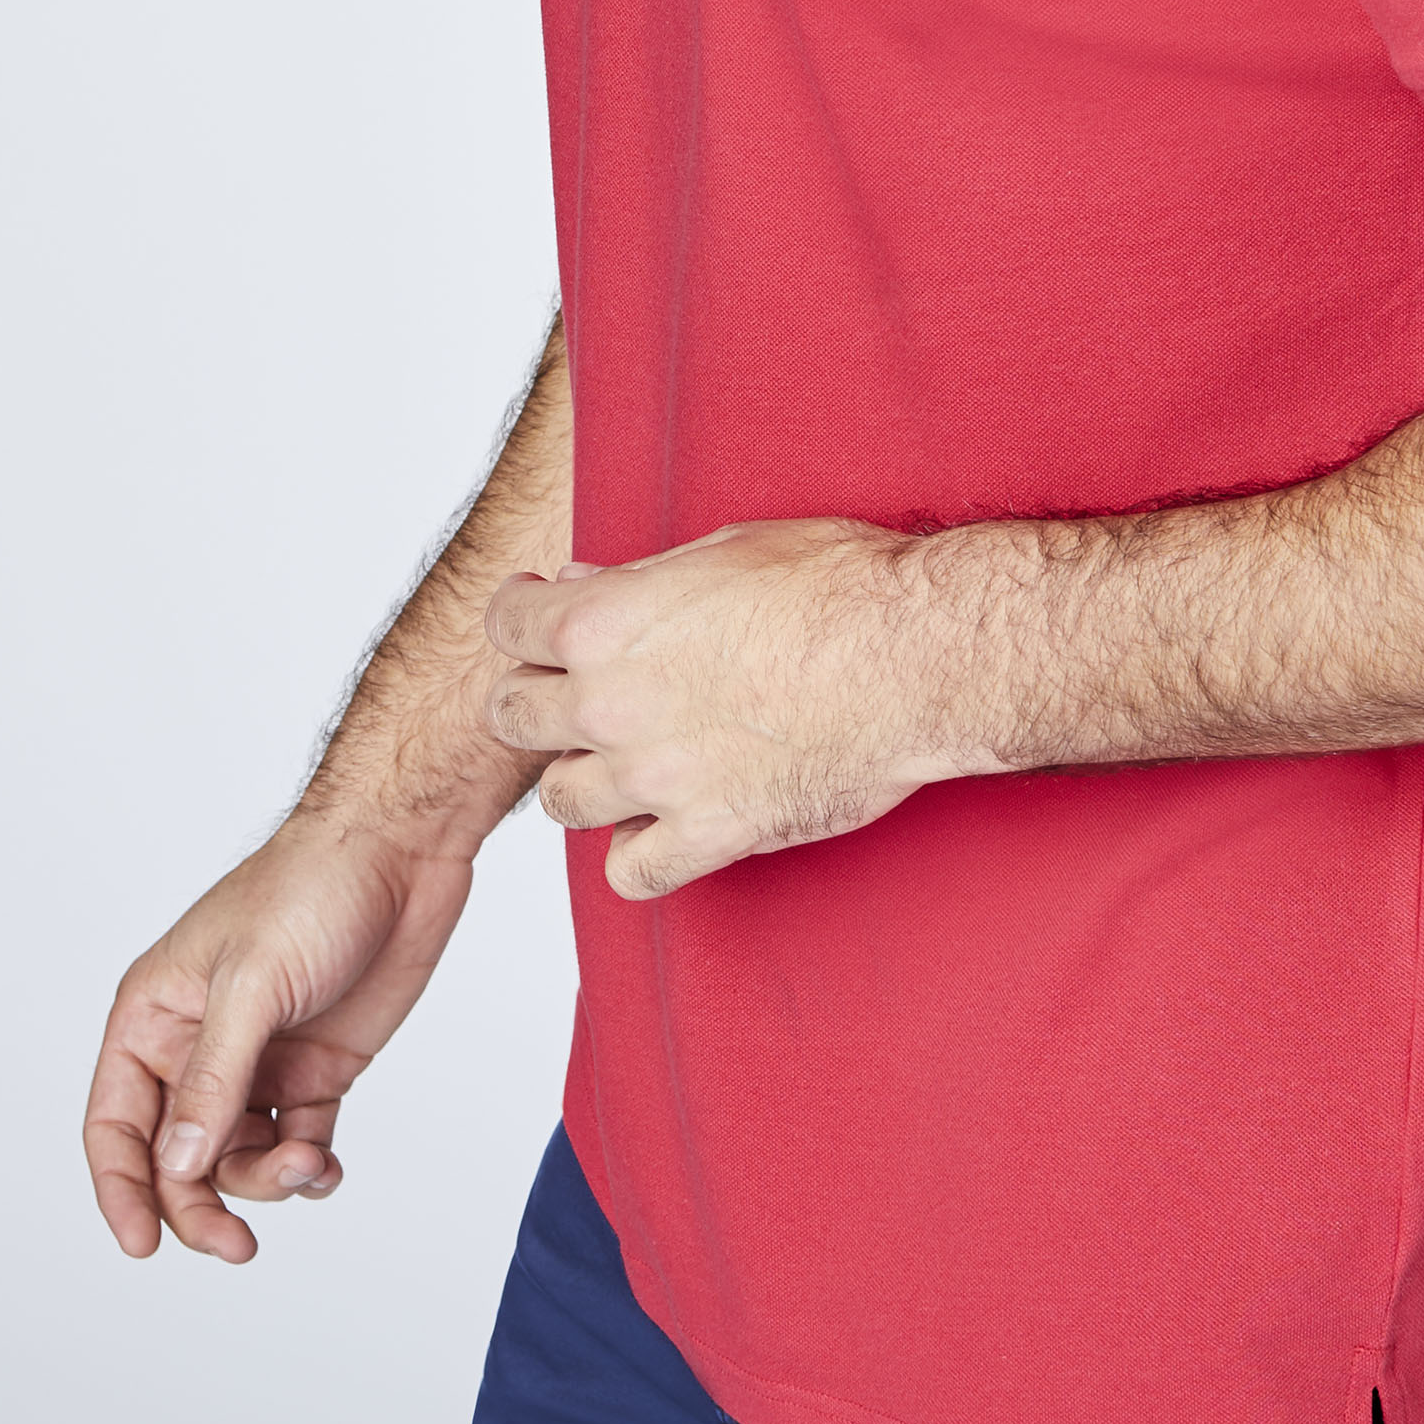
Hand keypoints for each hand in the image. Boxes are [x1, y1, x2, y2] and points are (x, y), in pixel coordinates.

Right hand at [84, 822, 475, 1263]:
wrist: (405, 849)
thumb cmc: (313, 888)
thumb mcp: (254, 983)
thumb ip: (214, 1077)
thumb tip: (178, 1167)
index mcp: (155, 1017)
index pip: (115, 1124)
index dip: (120, 1190)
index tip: (142, 1245)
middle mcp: (198, 1047)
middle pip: (177, 1160)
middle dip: (200, 1206)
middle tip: (236, 1246)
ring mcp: (260, 1061)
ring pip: (238, 1160)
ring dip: (267, 1182)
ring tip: (309, 1167)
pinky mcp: (317, 1069)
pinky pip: (297, 1145)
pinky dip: (308, 1170)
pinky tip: (328, 1168)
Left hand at [484, 521, 961, 898]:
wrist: (916, 655)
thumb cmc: (840, 586)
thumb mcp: (726, 549)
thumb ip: (639, 580)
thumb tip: (582, 584)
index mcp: (608, 621)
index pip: (506, 626)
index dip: (518, 618)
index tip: (535, 619)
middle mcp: (613, 702)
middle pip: (515, 716)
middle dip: (536, 699)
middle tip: (572, 694)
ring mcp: (656, 776)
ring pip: (560, 800)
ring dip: (583, 779)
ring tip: (621, 762)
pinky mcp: (710, 834)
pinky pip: (630, 874)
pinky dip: (637, 856)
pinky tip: (663, 827)